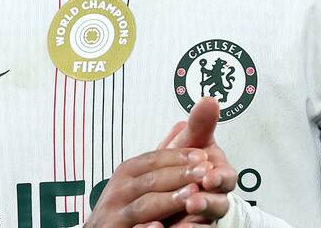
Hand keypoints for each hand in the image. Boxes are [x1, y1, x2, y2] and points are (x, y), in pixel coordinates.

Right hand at [83, 146, 216, 227]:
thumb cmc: (132, 204)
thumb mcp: (152, 176)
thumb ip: (178, 150)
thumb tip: (205, 105)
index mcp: (128, 172)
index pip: (153, 160)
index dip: (179, 157)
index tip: (203, 156)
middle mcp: (119, 192)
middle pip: (150, 181)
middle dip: (179, 176)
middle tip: (205, 173)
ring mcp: (114, 216)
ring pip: (143, 207)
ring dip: (168, 201)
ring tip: (192, 196)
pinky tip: (159, 227)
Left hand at [132, 98, 237, 227]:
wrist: (160, 189)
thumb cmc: (180, 165)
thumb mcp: (187, 143)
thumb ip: (199, 125)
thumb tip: (210, 100)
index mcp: (216, 177)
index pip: (225, 179)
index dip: (220, 179)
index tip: (210, 177)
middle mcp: (212, 199)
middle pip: (218, 204)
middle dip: (207, 202)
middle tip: (193, 201)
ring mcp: (201, 217)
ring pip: (205, 221)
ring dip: (196, 218)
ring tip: (184, 211)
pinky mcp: (189, 227)